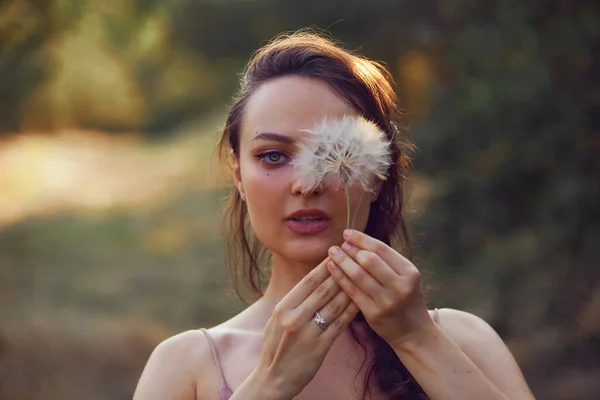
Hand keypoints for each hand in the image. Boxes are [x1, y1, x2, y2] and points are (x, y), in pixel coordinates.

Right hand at [250, 258, 358, 398]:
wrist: (272, 380)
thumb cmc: (275, 348)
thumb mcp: (276, 320)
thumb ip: (293, 303)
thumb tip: (311, 282)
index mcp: (283, 308)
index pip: (308, 281)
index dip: (324, 266)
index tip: (337, 253)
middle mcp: (294, 317)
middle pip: (323, 290)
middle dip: (341, 271)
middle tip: (354, 258)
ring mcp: (307, 333)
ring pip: (334, 305)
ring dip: (349, 288)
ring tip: (362, 275)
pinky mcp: (319, 348)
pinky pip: (339, 324)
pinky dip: (350, 311)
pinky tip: (360, 301)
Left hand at [326, 229, 433, 349]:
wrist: (414, 332)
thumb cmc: (406, 299)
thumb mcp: (406, 278)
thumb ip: (387, 261)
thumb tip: (359, 241)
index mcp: (410, 272)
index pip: (382, 249)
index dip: (362, 239)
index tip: (347, 233)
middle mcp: (400, 286)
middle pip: (369, 260)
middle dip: (351, 250)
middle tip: (339, 245)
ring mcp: (387, 301)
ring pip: (358, 275)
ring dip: (342, 261)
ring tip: (332, 253)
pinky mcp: (374, 314)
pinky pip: (352, 291)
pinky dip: (340, 277)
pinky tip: (332, 268)